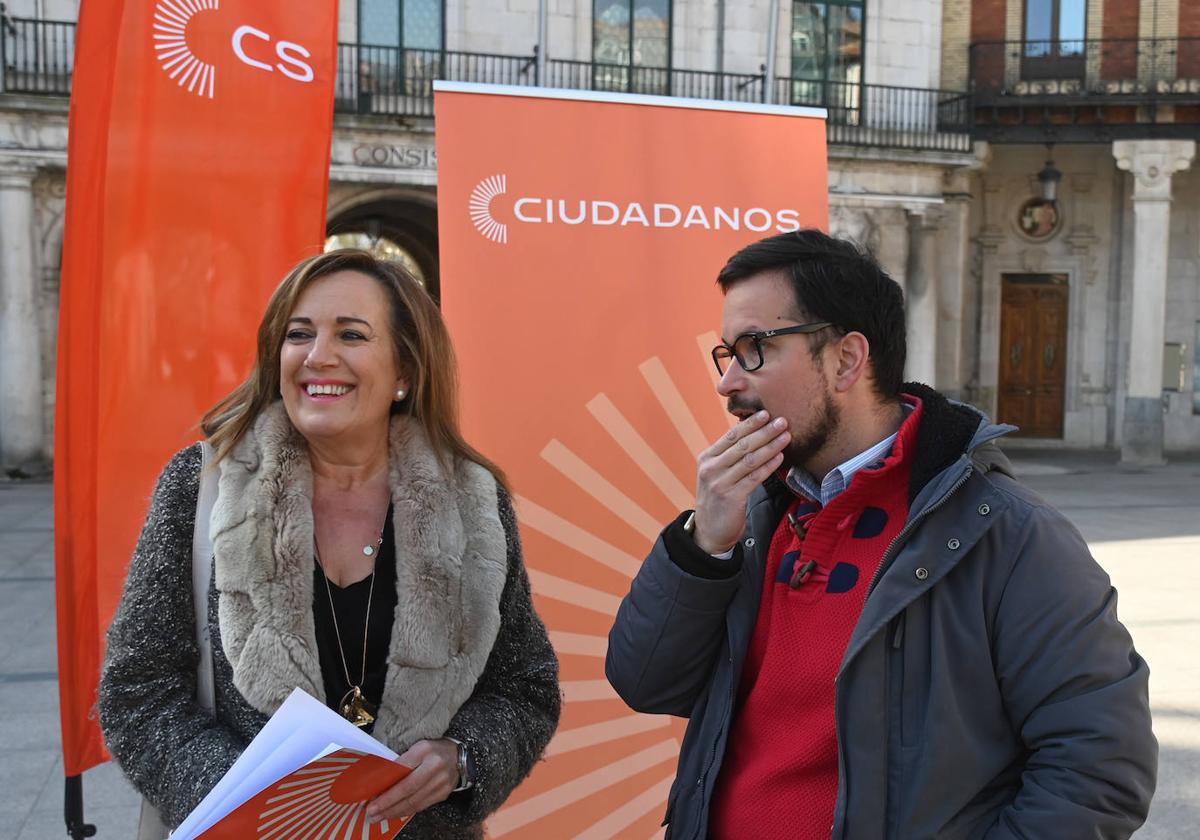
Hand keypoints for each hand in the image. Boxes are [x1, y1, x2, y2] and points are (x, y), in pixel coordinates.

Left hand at [365, 738, 458, 823]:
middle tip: (371, 813)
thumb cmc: (431, 750)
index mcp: (424, 750)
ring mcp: (441, 782)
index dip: (386, 788)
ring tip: (379, 817)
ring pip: (414, 801)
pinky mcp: (443, 794)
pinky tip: (395, 814)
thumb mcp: (416, 747)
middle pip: (407, 790)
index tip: (371, 799)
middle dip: (387, 804)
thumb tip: (380, 782)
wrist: (458, 756)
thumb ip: (401, 762)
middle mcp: (434, 766)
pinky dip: (406, 811)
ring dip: (394, 812)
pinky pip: (421, 806)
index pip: (401, 770)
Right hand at [692, 411, 788, 553]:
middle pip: (742, 445)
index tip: (766, 413)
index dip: (749, 424)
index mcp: (707, 458)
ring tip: (786, 436)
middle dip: (764, 431)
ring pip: (750, 460)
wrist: (709, 531)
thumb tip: (753, 435)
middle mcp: (711, 468)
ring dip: (770, 446)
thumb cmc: (718, 499)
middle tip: (782, 421)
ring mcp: (720, 482)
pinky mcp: (731, 497)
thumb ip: (730, 457)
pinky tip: (780, 457)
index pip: (730, 436)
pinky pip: (754, 477)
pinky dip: (769, 466)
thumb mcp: (717, 474)